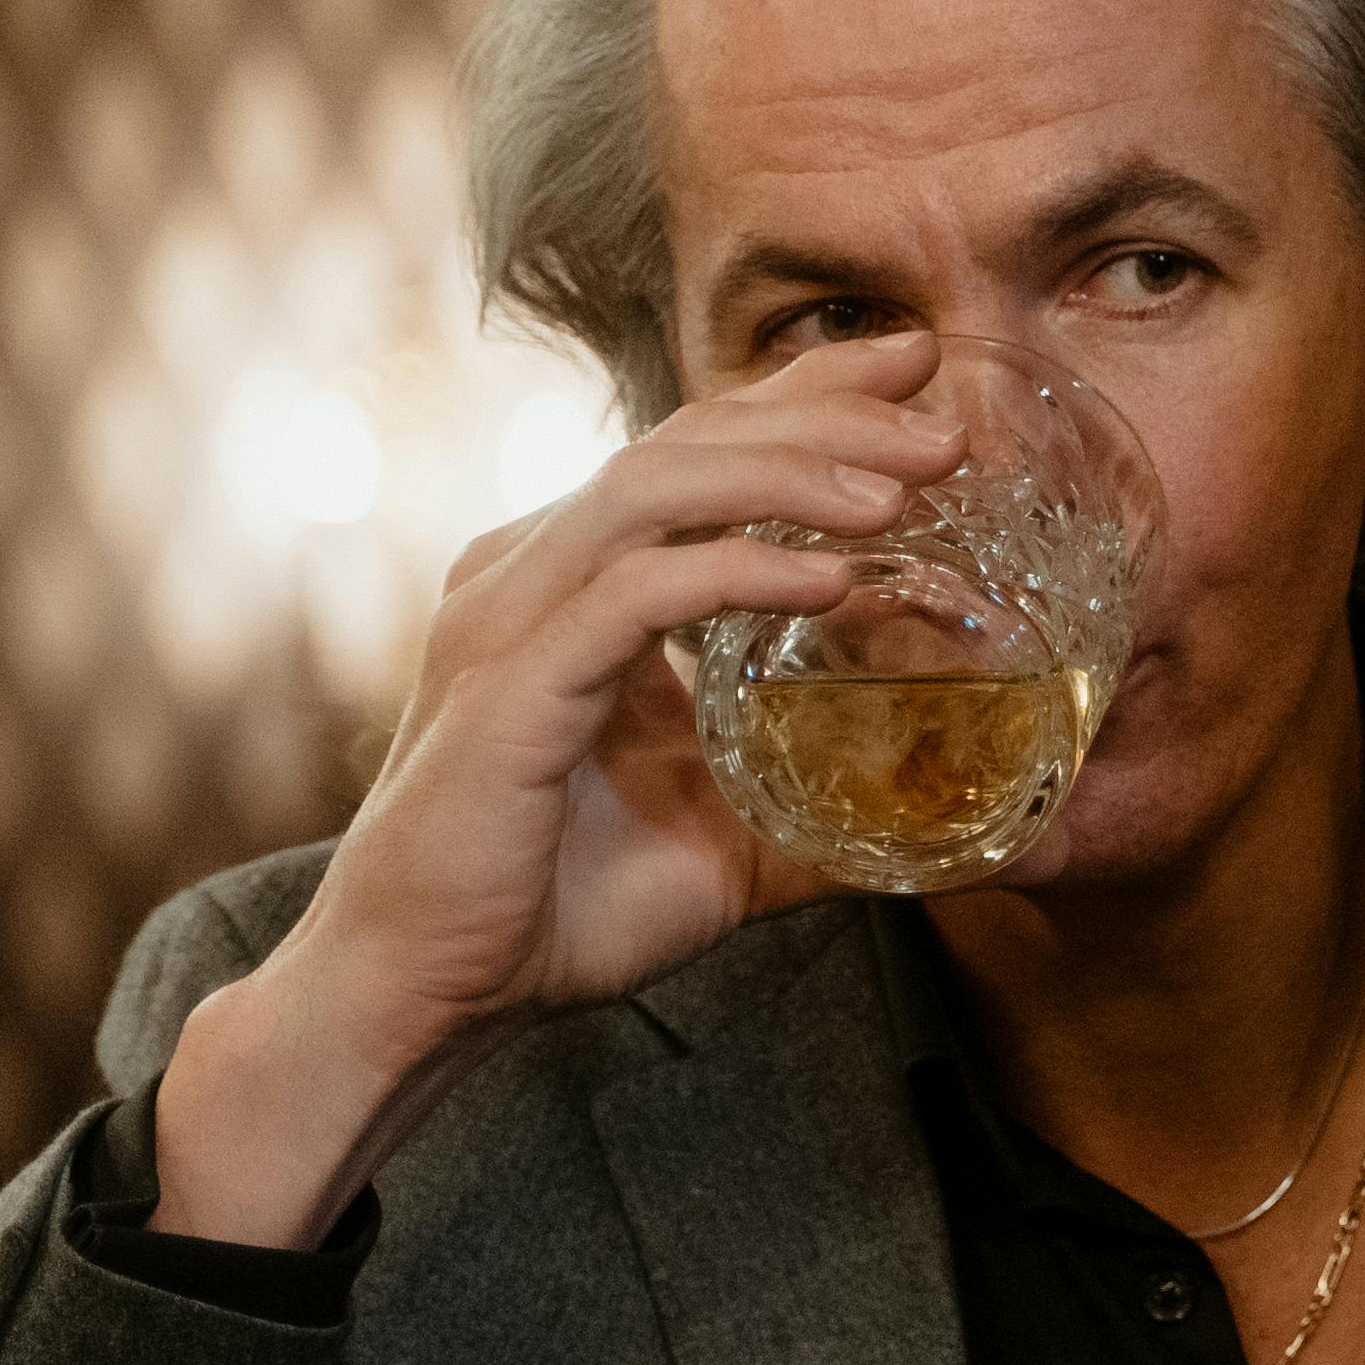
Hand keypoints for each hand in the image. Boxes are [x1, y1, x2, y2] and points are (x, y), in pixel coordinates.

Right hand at [149, 332, 961, 1243]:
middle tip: (940, 411)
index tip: (918, 373)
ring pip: (659, 486)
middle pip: (688, 439)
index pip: (698, 450)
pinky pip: (634, 595)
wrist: (424, 991)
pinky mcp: (508, 686)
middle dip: (821, 410)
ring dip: (790, 472)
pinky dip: (737, 573)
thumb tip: (937, 825)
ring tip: (902, 487)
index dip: (805, 398)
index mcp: (573, 582)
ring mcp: (510, 619)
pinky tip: (830, 581)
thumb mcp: (721, 845)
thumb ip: (816, 812)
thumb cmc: (551, 909)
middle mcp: (533, 573)